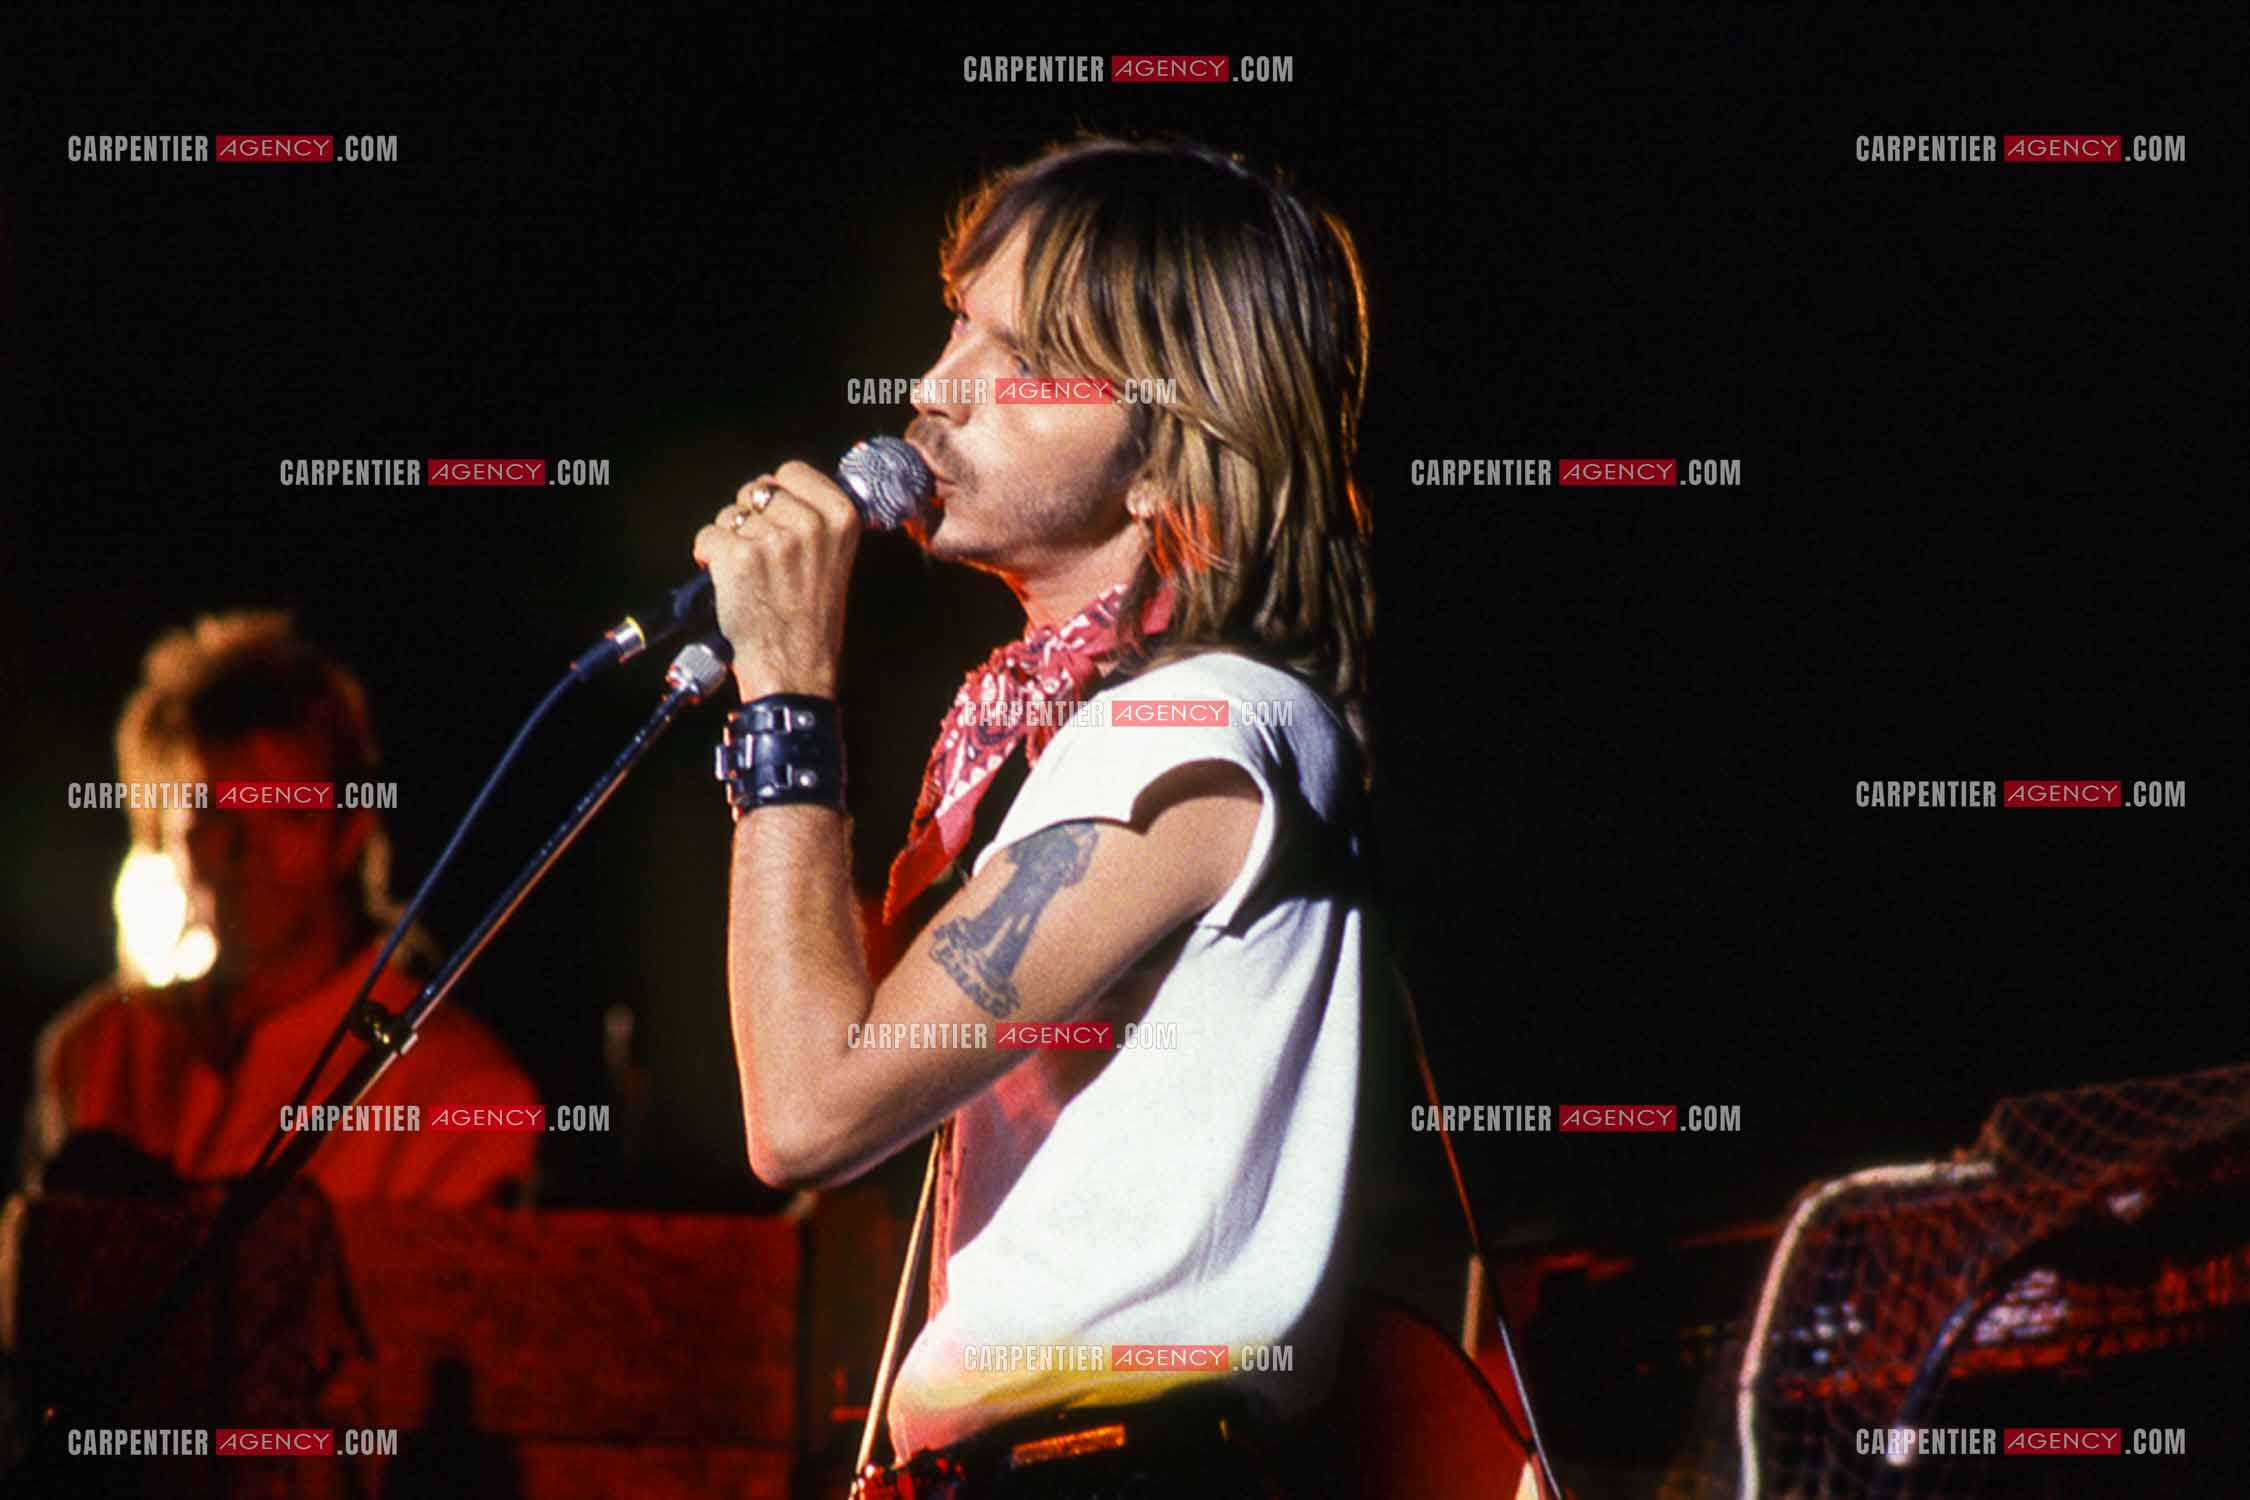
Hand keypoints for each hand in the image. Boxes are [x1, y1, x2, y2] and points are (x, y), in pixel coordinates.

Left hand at [692, 460, 862, 698]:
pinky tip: (729, 580)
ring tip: (751, 574)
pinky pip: (708, 536)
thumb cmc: (812, 621)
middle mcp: (810, 524)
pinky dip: (709, 556)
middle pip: (758, 490)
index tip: (778, 518)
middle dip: (752, 517)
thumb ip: (814, 519)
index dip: (777, 495)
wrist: (796, 668)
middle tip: (763, 555)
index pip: (791, 472)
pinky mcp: (738, 558)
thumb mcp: (834, 558)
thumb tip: (776, 487)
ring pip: (730, 514)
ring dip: (731, 539)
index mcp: (841, 518)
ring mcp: (773, 540)